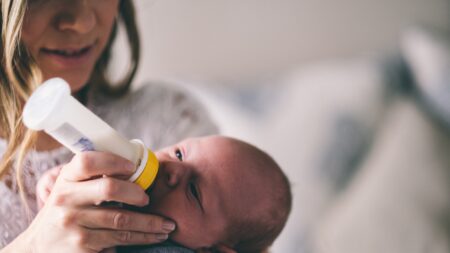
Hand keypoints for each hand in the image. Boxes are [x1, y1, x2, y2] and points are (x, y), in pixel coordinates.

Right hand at [15, 151, 174, 252]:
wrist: (40, 248)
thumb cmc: (66, 211)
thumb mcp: (70, 189)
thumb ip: (92, 177)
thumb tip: (135, 164)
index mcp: (66, 179)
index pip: (87, 161)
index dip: (113, 161)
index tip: (132, 167)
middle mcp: (65, 199)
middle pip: (109, 188)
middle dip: (137, 193)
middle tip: (148, 199)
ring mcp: (73, 223)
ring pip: (122, 219)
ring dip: (151, 222)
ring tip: (167, 223)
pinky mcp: (82, 245)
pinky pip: (120, 239)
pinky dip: (143, 237)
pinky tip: (155, 235)